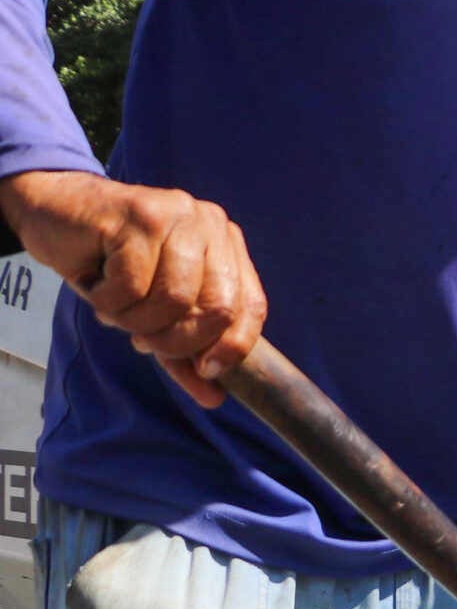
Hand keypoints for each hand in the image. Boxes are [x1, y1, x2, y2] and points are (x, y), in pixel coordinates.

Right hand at [0, 168, 266, 407]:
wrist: (53, 211)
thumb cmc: (107, 265)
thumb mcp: (152, 311)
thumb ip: (183, 352)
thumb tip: (214, 397)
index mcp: (226, 246)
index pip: (252, 306)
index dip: (233, 347)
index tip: (207, 371)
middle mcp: (210, 226)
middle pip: (217, 308)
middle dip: (177, 340)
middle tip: (143, 339)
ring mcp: (177, 216)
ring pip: (173, 300)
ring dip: (136, 321)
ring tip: (115, 307)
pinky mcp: (138, 215)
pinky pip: (131, 286)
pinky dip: (108, 301)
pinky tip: (95, 284)